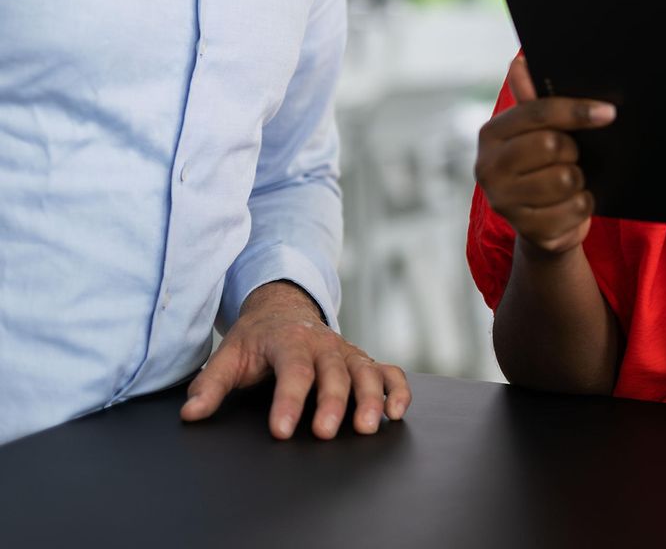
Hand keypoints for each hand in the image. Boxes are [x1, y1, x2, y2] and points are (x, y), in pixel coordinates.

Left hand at [180, 281, 409, 439]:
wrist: (284, 310)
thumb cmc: (257, 339)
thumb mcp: (229, 355)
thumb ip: (210, 385)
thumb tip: (190, 414)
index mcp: (289, 341)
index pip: (293, 371)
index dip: (288, 401)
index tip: (282, 430)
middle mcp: (324, 345)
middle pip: (334, 373)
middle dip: (333, 403)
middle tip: (325, 433)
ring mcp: (347, 353)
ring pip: (366, 373)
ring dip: (370, 399)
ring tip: (366, 427)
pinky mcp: (363, 361)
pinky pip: (389, 372)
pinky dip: (398, 390)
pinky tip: (396, 413)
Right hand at [475, 58, 614, 256]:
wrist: (544, 224)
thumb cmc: (543, 166)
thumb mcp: (537, 132)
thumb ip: (532, 99)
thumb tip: (519, 61)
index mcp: (491, 134)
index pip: (537, 113)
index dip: (576, 111)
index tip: (607, 112)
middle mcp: (488, 167)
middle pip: (553, 145)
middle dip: (574, 151)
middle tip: (575, 157)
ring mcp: (504, 201)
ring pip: (566, 179)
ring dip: (579, 180)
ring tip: (572, 181)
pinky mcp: (526, 229)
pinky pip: (575, 208)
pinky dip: (583, 205)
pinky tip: (573, 203)